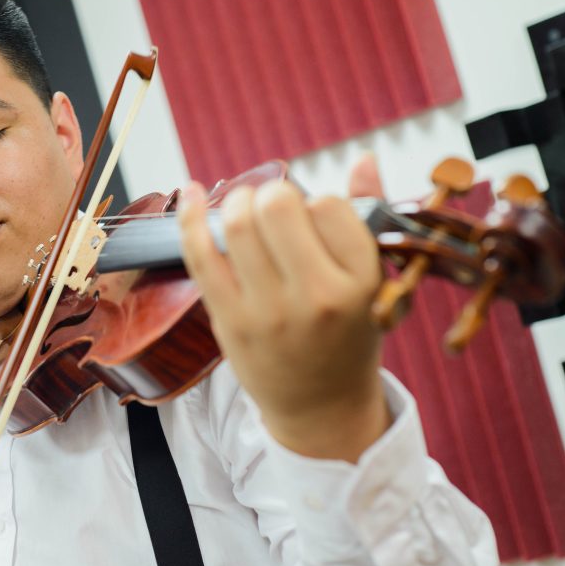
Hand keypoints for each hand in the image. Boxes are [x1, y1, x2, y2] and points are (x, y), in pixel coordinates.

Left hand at [177, 155, 389, 461]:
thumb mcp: (374, 281)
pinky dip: (190, 217)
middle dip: (272, 195)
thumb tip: (362, 159)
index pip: (329, 205)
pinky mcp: (231, 320)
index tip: (314, 224)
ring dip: (238, 202)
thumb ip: (366, 215)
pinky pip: (201, 255)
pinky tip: (190, 193)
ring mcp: (270, 311)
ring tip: (245, 210)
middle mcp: (317, 296)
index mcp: (361, 282)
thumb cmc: (348, 334)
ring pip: (239, 224)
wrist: (320, 406)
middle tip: (274, 210)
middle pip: (278, 206)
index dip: (317, 204)